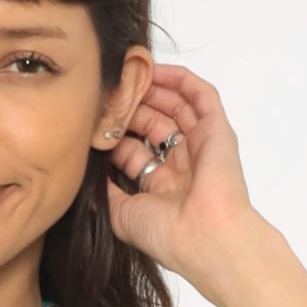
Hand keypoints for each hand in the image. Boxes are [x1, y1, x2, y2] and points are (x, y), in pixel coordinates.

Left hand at [102, 63, 268, 288]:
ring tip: (128, 72)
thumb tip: (88, 169)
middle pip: (153, 123)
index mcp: (162, 186)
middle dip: (131, 107)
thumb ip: (106, 190)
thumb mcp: (121, 214)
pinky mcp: (218, 131)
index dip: (116, 133)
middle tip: (109, 91)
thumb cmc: (166, 234)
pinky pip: (201, 96)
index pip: (135, 149)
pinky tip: (156, 69)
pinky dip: (180, 79)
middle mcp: (182, 165)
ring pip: (175, 106)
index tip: (94, 118)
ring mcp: (201, 146)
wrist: (203, 237)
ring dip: (152, 88)